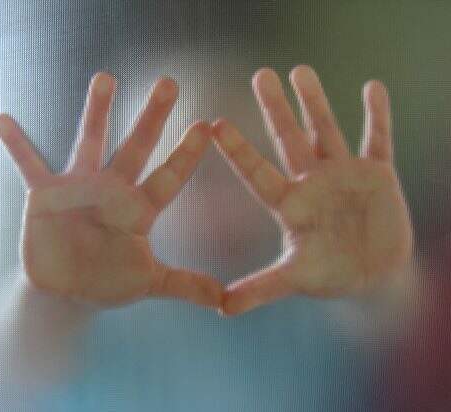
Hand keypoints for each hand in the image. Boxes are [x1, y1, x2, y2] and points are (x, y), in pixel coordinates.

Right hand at [0, 73, 222, 308]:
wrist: (66, 291)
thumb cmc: (108, 281)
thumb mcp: (149, 283)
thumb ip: (185, 284)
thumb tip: (224, 301)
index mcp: (139, 209)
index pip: (169, 177)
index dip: (187, 154)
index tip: (207, 126)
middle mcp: (113, 190)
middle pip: (137, 148)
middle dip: (152, 117)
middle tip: (170, 83)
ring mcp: (79, 188)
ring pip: (90, 143)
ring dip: (96, 112)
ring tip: (107, 78)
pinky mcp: (45, 195)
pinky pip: (29, 165)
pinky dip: (17, 145)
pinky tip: (4, 120)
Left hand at [212, 65, 413, 315]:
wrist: (374, 277)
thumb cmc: (331, 275)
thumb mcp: (295, 278)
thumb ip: (260, 288)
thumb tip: (220, 308)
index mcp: (289, 204)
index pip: (257, 172)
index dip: (237, 149)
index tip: (213, 124)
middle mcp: (311, 182)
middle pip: (289, 139)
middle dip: (275, 108)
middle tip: (259, 75)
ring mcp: (344, 174)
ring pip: (326, 130)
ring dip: (315, 102)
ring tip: (300, 70)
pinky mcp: (377, 174)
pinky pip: (378, 139)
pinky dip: (378, 115)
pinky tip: (373, 87)